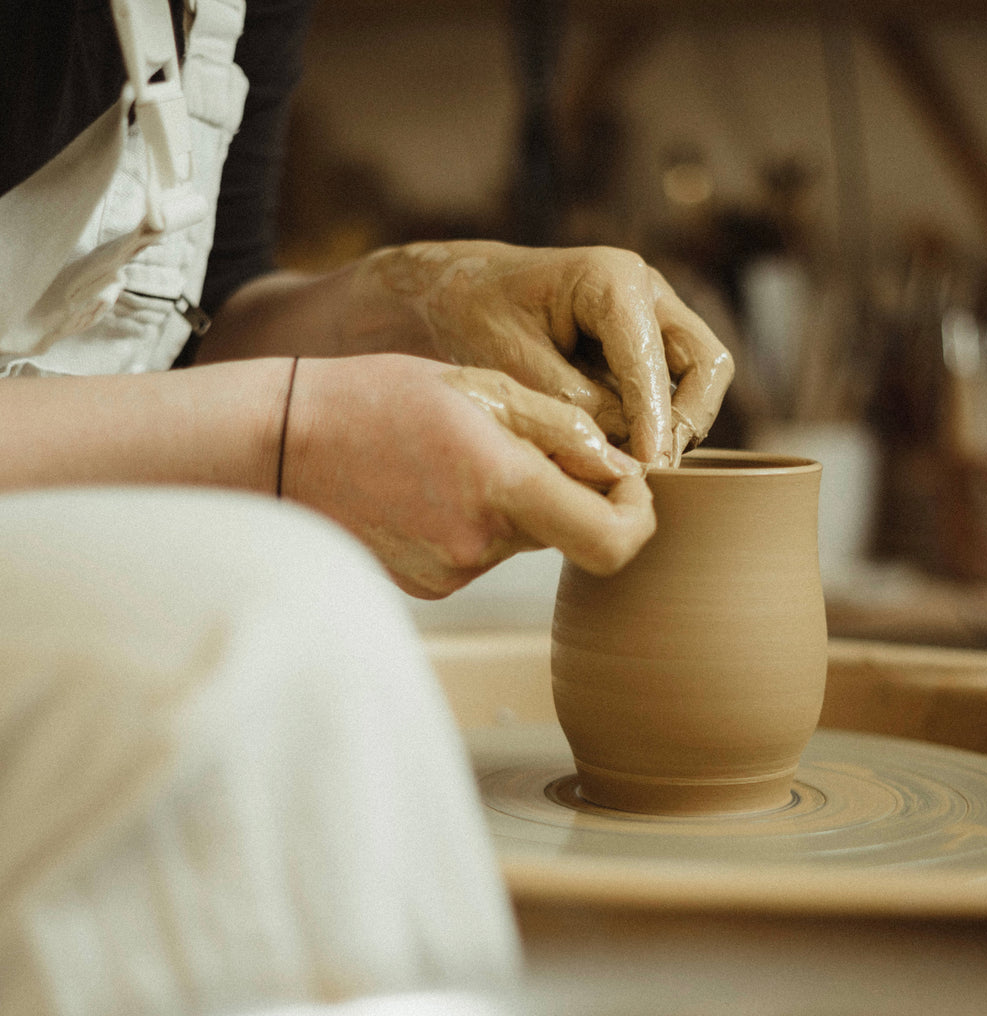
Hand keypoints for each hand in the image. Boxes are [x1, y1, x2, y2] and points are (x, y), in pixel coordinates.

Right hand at [279, 355, 654, 597]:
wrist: (278, 445)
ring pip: (523, 540)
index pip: (612, 541)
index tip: (626, 484)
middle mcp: (481, 544)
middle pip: (568, 532)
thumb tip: (623, 468)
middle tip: (526, 445)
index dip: (637, 518)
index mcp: (500, 486)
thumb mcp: (479, 386)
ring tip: (458, 458)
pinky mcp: (430, 586)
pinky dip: (478, 520)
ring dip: (516, 503)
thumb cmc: (378, 398)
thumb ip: (563, 430)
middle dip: (568, 493)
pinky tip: (432, 485)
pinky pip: (484, 553)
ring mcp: (452, 572)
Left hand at [353, 241, 733, 466]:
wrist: (454, 296)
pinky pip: (675, 389)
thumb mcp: (514, 365)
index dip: (653, 421)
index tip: (647, 469)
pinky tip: (625, 453)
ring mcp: (652, 317)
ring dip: (679, 425)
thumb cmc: (474, 319)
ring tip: (638, 465)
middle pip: (706, 364)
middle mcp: (645, 291)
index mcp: (611, 279)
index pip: (651, 360)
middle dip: (686, 421)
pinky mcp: (646, 345)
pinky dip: (660, 423)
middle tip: (653, 469)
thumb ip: (576, 405)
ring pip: (701, 378)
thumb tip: (629, 452)